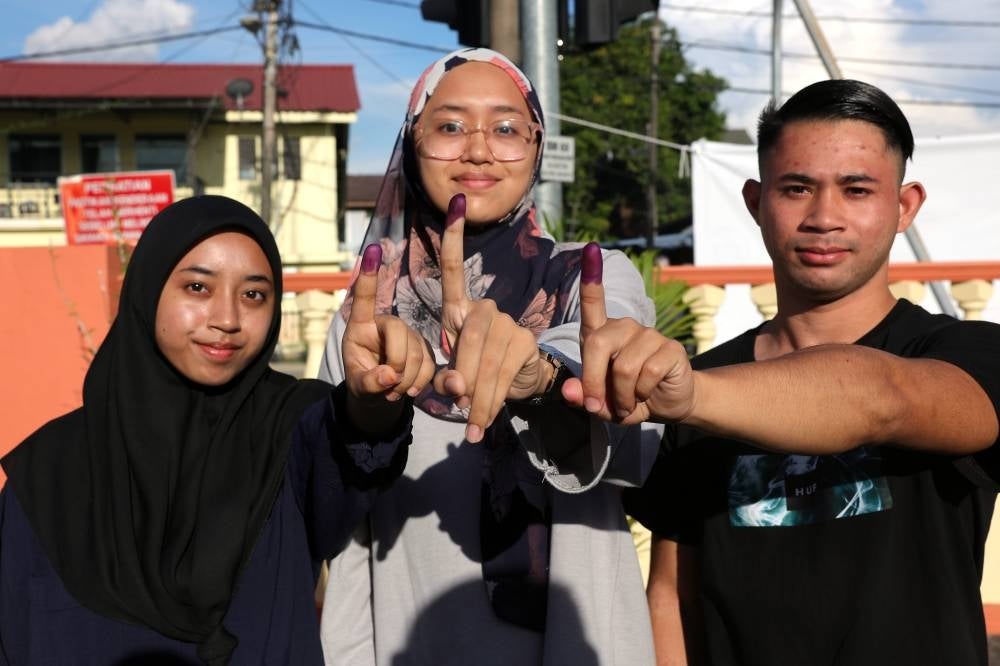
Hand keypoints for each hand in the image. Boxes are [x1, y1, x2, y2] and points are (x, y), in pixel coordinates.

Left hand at [342, 244, 435, 431]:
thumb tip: (390, 376)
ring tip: (394, 391)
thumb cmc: (364, 383)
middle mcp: (386, 325)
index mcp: (362, 327)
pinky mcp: (426, 349)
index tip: (372, 249)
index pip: (364, 298)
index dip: (368, 276)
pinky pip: (431, 363)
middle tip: (389, 385)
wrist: (382, 396)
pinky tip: (409, 389)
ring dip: (408, 378)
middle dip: (396, 362)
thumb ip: (369, 382)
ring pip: (418, 351)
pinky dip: (421, 381)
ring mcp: (409, 336)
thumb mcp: (359, 387)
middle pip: (398, 331)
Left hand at [432, 193, 549, 442]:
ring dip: (478, 398)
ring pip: (487, 361)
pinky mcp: (525, 343)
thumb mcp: (454, 379)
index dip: (454, 239)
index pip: (455, 271)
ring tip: (471, 426)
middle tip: (458, 411)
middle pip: (470, 340)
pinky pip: (504, 373)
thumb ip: (449, 381)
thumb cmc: (477, 378)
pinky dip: (493, 401)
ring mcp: (508, 325)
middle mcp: (485, 312)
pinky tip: (487, 418)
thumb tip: (456, 386)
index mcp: (460, 313)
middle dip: (463, 379)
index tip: (456, 202)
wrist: (517, 388)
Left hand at [561, 243, 694, 424]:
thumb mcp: (601, 404)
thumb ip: (583, 398)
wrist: (667, 405)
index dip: (591, 279)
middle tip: (598, 406)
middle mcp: (624, 328)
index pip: (594, 304)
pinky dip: (641, 394)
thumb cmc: (628, 399)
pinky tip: (646, 394)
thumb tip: (571, 392)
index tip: (590, 250)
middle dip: (594, 382)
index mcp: (603, 336)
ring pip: (624, 367)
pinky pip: (647, 372)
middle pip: (599, 344)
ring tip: (628, 402)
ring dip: (622, 395)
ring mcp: (649, 335)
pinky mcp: (670, 348)